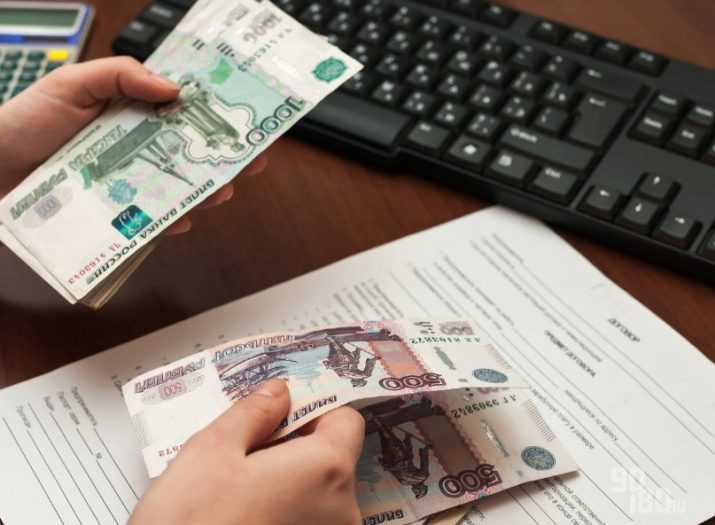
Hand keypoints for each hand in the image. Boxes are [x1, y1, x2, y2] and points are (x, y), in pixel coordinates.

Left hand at [0, 57, 266, 233]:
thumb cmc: (24, 123)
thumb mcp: (70, 84)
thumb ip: (119, 76)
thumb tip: (173, 88)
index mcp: (130, 114)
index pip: (181, 111)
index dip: (214, 113)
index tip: (244, 115)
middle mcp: (135, 149)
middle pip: (189, 152)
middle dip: (223, 157)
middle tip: (249, 159)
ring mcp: (127, 182)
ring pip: (177, 188)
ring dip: (205, 190)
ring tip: (222, 189)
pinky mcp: (115, 214)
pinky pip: (151, 221)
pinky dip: (169, 222)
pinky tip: (181, 220)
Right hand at [129, 379, 364, 524]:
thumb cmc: (188, 523)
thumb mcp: (211, 451)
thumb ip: (254, 413)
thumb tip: (279, 392)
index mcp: (325, 471)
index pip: (346, 421)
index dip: (315, 409)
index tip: (282, 411)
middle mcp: (341, 511)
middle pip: (332, 458)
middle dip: (296, 446)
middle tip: (248, 449)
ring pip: (318, 492)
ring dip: (288, 481)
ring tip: (240, 488)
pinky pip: (307, 518)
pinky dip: (285, 510)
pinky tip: (246, 514)